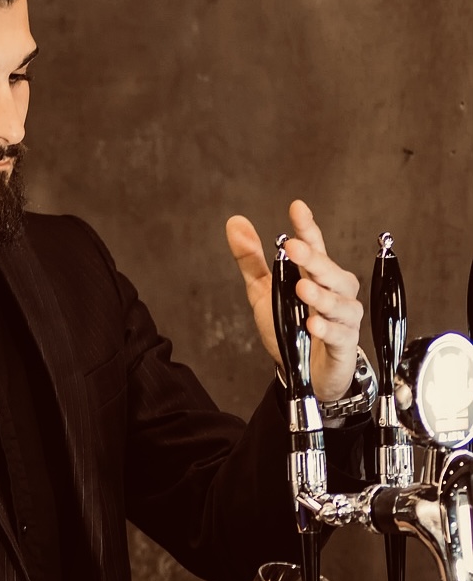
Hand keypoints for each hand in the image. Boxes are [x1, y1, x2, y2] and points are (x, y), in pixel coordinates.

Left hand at [225, 199, 362, 401]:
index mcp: (315, 274)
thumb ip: (251, 259)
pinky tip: (312, 324)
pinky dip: (327, 328)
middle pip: (328, 271)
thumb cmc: (289, 326)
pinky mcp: (345, 343)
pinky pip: (340, 334)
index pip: (314, 246)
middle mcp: (335, 291)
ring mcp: (343, 317)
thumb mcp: (263, 291)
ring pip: (339, 302)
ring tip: (301, 289)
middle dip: (312, 259)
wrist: (305, 372)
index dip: (306, 227)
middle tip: (292, 247)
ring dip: (321, 295)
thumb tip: (234, 223)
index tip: (297, 208)